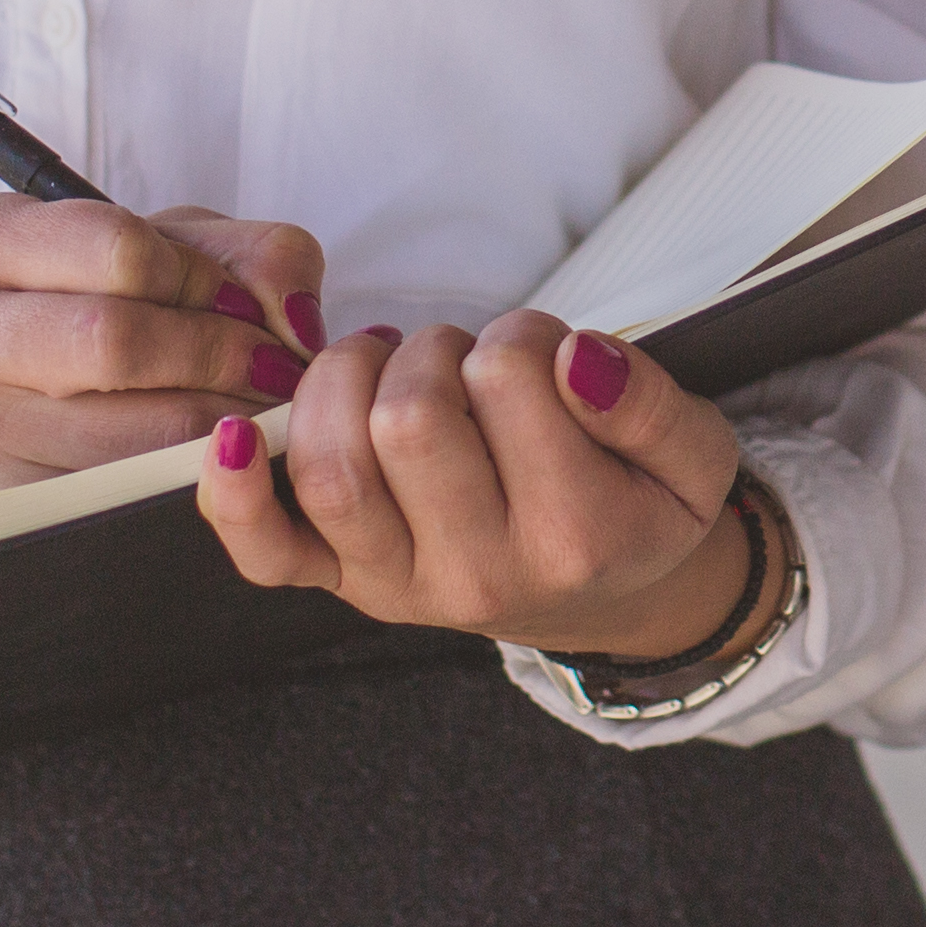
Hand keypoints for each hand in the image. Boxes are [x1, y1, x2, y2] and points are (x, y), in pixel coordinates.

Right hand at [0, 200, 325, 525]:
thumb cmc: (77, 302)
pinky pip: (123, 491)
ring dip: (224, 424)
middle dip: (221, 356)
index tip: (250, 305)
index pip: (119, 247)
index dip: (204, 278)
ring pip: (129, 435)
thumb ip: (244, 255)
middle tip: (280, 371)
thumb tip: (299, 320)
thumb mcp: (152, 246)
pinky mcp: (2, 499)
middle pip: (115, 340)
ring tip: (264, 412)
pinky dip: (192, 472)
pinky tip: (218, 452)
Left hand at [195, 310, 771, 661]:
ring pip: (330, 464)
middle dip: (433, 350)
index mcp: (573, 535)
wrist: (608, 593)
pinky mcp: (344, 584)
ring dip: (349, 381)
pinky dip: (231, 495)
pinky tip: (231, 437)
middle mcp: (478, 572)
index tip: (545, 356)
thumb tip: (575, 358)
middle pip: (408, 419)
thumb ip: (652, 402)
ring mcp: (399, 585)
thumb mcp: (694, 455)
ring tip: (394, 372)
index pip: (512, 377)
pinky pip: (267, 552)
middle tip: (468, 363)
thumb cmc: (640, 506)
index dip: (522, 333)